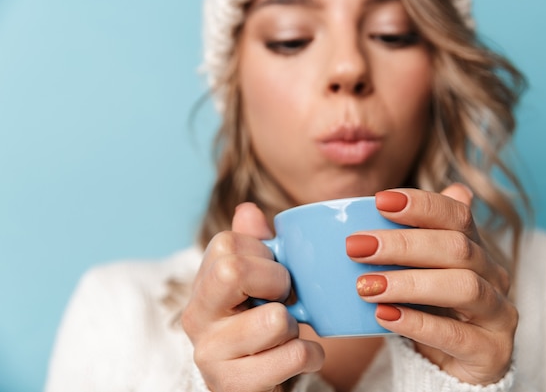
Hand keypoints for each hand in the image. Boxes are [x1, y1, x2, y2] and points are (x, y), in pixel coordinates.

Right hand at [182, 203, 323, 391]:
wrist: (258, 385)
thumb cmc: (260, 326)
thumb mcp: (258, 281)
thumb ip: (253, 243)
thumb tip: (248, 209)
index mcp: (202, 284)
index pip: (228, 242)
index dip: (265, 254)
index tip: (275, 272)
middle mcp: (196, 316)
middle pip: (233, 271)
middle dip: (277, 282)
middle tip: (285, 299)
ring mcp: (209, 354)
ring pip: (275, 319)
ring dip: (296, 327)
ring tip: (286, 334)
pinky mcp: (232, 386)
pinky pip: (294, 355)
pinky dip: (311, 355)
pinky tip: (299, 357)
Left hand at [347, 184, 516, 384]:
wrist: (452, 371)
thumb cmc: (429, 312)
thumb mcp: (417, 274)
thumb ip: (405, 241)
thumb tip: (380, 201)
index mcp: (475, 248)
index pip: (457, 214)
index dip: (421, 204)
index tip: (379, 201)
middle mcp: (494, 275)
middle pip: (456, 248)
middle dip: (402, 244)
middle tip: (356, 247)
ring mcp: (498, 314)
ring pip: (462, 287)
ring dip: (408, 283)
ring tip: (365, 286)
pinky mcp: (492, 352)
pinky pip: (456, 335)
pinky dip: (417, 323)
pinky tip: (384, 316)